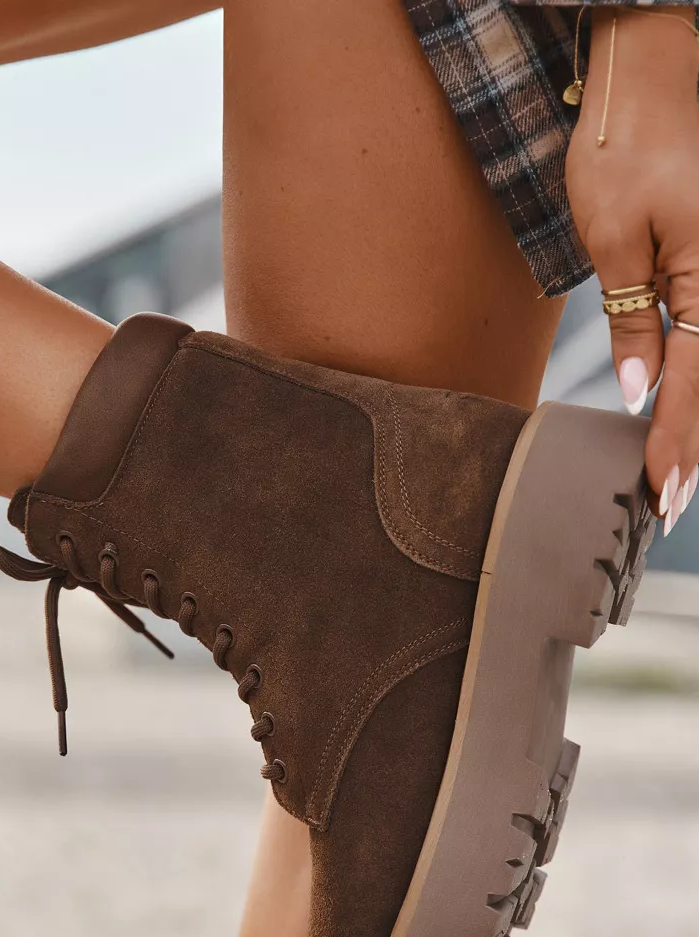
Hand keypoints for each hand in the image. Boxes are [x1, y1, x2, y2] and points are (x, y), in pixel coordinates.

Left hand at [566, 5, 698, 531]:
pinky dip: (697, 376)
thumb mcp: (612, 236)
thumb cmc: (625, 139)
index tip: (662, 497)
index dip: (675, 446)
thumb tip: (639, 391)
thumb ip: (630, 321)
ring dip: (698, 418)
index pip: (693, 385)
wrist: (651, 65)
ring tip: (675, 473)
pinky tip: (680, 408)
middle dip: (692, 446)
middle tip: (668, 504)